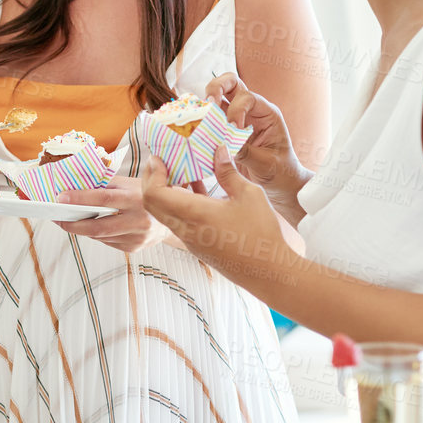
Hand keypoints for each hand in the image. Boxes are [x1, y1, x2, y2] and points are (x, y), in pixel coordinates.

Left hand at [54, 178, 164, 251]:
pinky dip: (96, 234)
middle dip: (73, 224)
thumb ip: (106, 184)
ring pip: (101, 236)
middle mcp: (138, 220)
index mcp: (136, 198)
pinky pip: (108, 242)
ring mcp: (137, 237)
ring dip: (82, 229)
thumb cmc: (146, 195)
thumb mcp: (130, 183)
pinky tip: (90, 227)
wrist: (173, 215)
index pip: (104, 199)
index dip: (80, 199)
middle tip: (57, 219)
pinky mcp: (134, 247)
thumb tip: (77, 183)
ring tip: (69, 220)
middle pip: (98, 226)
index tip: (61, 197)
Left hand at [140, 148, 294, 284]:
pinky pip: (178, 221)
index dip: (152, 173)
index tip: (158, 158)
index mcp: (194, 214)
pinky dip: (180, 203)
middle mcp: (186, 229)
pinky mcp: (197, 245)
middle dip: (153, 180)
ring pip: (164, 213)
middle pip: (153, 204)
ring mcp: (190, 240)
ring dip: (167, 192)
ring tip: (181, 171)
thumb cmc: (262, 234)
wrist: (270, 272)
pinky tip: (197, 189)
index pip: (154, 194)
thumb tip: (218, 150)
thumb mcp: (249, 194)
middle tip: (163, 162)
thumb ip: (228, 171)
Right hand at [205, 72, 307, 205]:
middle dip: (216, 87)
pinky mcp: (224, 129)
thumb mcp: (266, 164)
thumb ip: (246, 152)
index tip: (233, 130)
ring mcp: (236, 118)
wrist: (280, 184)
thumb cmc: (280, 171)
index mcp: (267, 114)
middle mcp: (251, 111)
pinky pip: (209, 116)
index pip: (248, 98)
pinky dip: (199, 117)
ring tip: (197, 115)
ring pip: (217, 95)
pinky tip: (193, 126)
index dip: (236, 110)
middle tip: (208, 103)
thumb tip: (222, 143)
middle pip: (231, 83)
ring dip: (205, 101)